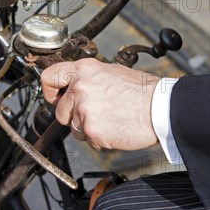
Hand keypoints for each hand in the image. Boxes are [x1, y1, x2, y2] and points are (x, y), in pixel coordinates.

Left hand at [41, 58, 159, 150]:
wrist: (161, 108)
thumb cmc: (142, 91)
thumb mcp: (111, 71)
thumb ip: (88, 79)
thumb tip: (74, 86)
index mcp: (83, 70)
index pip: (49, 77)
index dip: (49, 91)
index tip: (54, 98)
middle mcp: (80, 88)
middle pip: (60, 110)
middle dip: (73, 116)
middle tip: (94, 113)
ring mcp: (84, 110)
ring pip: (74, 128)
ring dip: (88, 128)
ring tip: (110, 118)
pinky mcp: (92, 130)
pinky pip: (88, 140)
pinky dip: (100, 138)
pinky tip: (115, 128)